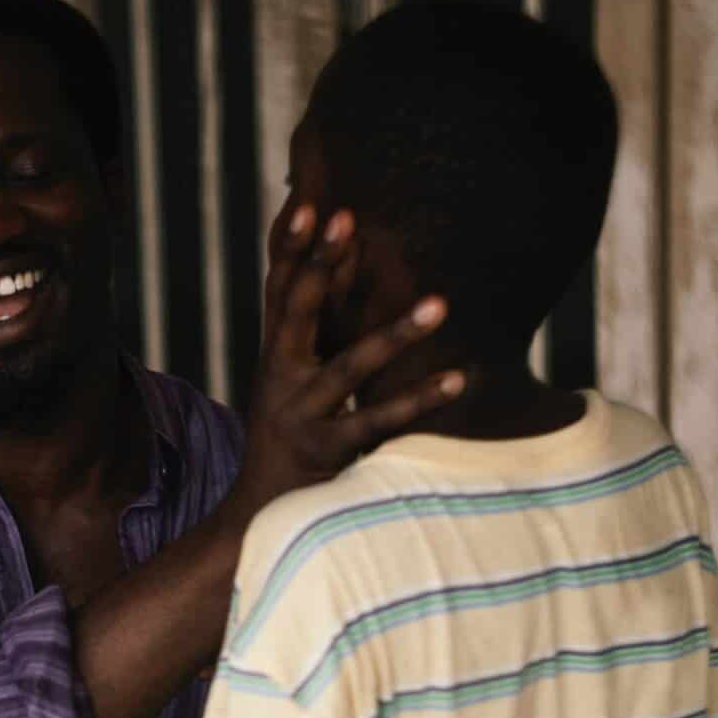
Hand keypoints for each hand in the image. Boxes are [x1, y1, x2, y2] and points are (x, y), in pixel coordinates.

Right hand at [230, 208, 462, 521]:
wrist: (258, 513)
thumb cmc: (287, 436)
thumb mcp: (287, 380)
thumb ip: (309, 332)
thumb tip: (336, 268)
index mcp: (273, 355)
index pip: (278, 291)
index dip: (289, 248)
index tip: (308, 204)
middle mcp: (280, 378)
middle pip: (297, 312)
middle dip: (319, 264)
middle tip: (348, 218)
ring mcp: (302, 414)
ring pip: (350, 366)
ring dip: (396, 333)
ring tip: (440, 303)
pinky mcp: (328, 451)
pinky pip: (379, 421)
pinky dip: (421, 400)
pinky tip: (459, 379)